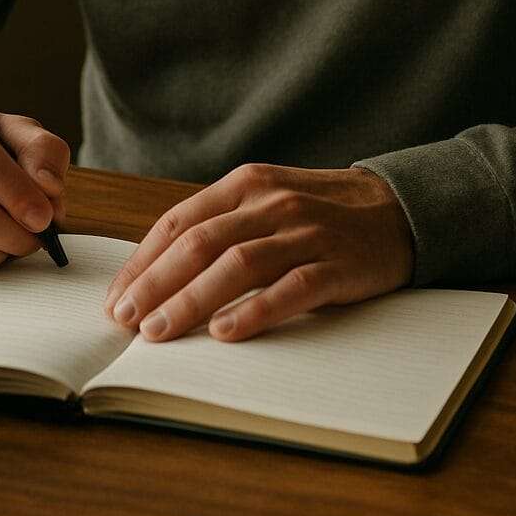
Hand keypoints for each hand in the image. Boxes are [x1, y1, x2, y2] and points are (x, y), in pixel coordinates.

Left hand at [103, 163, 414, 342]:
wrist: (399, 208)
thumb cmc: (321, 212)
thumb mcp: (267, 201)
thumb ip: (222, 224)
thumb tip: (159, 270)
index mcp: (247, 183)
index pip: (181, 221)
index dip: (143, 261)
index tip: (117, 296)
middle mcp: (272, 202)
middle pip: (201, 242)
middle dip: (156, 284)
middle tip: (125, 321)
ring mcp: (306, 232)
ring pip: (237, 264)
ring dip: (191, 300)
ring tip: (160, 331)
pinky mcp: (337, 264)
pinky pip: (291, 288)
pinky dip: (255, 311)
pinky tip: (225, 332)